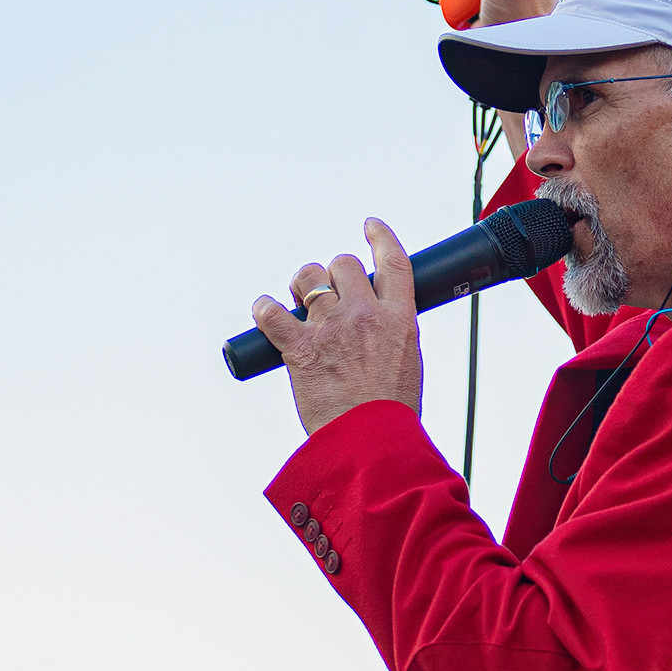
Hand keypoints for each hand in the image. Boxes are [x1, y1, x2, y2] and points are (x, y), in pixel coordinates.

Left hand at [251, 220, 422, 439]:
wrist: (370, 443)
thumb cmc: (390, 414)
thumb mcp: (407, 363)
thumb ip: (391, 336)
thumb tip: (377, 331)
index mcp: (398, 318)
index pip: (393, 262)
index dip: (380, 237)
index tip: (370, 226)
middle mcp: (364, 315)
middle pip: (343, 265)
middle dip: (333, 274)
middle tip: (326, 295)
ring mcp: (330, 328)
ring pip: (308, 277)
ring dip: (301, 285)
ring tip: (298, 302)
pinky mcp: (299, 347)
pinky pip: (271, 312)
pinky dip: (264, 309)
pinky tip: (265, 312)